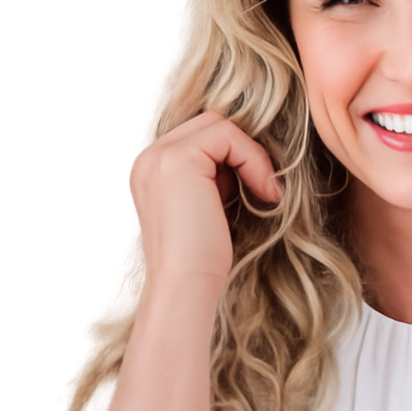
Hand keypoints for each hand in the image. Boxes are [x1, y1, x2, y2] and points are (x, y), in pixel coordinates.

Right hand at [129, 111, 281, 287]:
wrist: (186, 286)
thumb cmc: (202, 260)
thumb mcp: (207, 208)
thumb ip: (213, 179)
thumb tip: (244, 156)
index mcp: (151, 171)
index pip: (199, 138)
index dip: (233, 158)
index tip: (255, 192)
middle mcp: (148, 159)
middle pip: (208, 124)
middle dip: (241, 152)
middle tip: (262, 189)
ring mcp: (158, 157)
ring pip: (219, 126)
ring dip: (250, 156)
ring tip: (263, 192)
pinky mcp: (178, 160)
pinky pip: (228, 136)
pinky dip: (254, 160)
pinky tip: (264, 192)